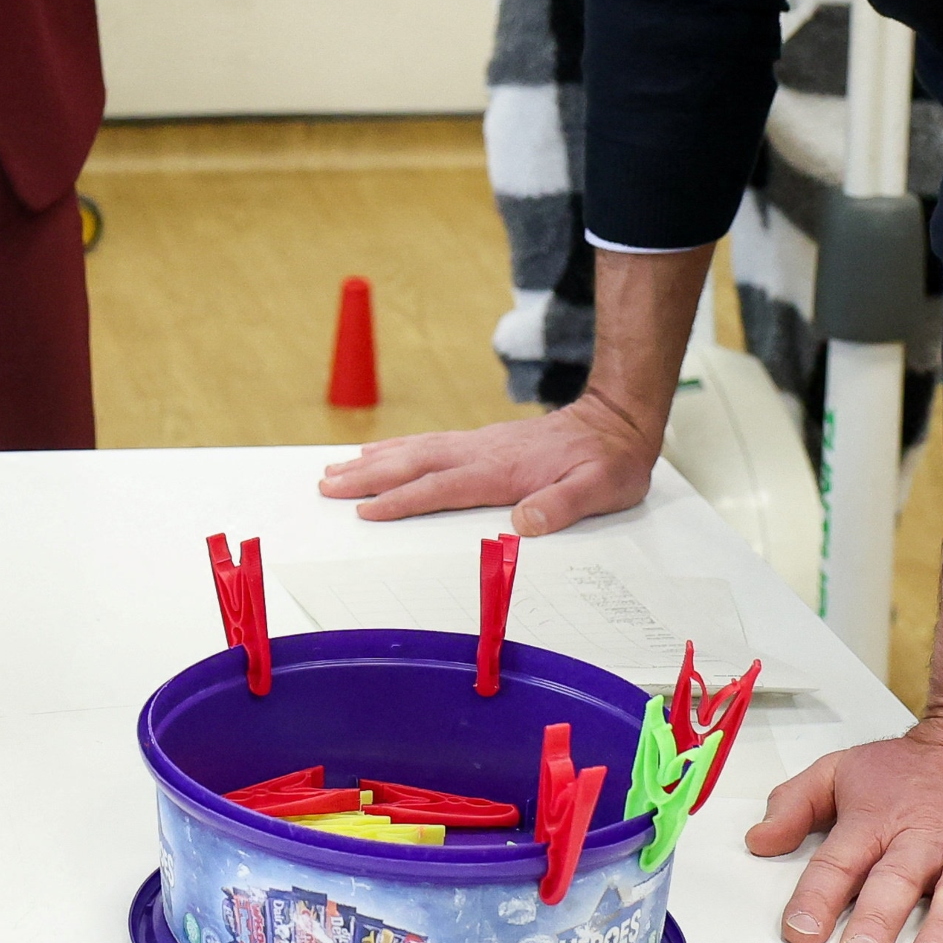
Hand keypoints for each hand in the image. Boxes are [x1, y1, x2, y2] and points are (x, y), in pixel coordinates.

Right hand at [314, 388, 661, 534]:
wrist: (616, 420)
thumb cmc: (609, 461)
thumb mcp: (600, 489)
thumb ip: (561, 505)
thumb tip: (522, 522)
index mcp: (504, 470)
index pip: (442, 487)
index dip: (403, 500)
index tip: (366, 510)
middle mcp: (482, 452)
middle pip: (414, 463)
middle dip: (368, 476)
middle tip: (326, 486)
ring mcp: (479, 443)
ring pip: (416, 449)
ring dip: (374, 460)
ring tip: (335, 469)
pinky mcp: (482, 441)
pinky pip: (429, 442)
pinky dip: (397, 447)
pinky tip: (380, 452)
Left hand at [749, 716, 942, 942]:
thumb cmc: (915, 769)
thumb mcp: (843, 771)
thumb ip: (795, 804)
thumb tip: (758, 840)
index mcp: (875, 822)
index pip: (838, 862)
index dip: (816, 897)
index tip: (799, 929)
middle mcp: (922, 838)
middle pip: (894, 882)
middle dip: (876, 920)